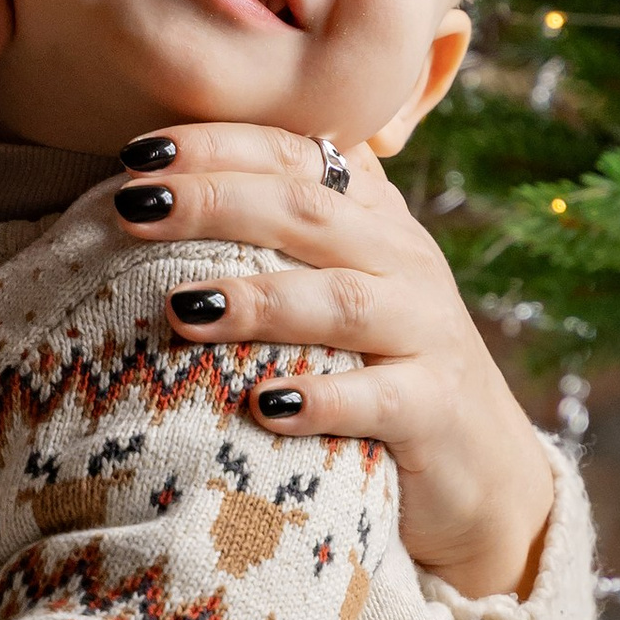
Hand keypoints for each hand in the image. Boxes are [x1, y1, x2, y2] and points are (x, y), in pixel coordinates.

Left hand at [109, 124, 555, 598]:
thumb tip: (149, 206)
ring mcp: (426, 333)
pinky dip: (320, 399)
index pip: (294, 154)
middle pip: (306, 211)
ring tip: (182, 308)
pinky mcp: (435, 409)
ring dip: (257, 300)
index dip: (217, 146)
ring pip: (339, 300)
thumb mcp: (339, 289)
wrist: (484, 473)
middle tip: (135, 206)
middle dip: (216, 202)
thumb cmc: (376, 371)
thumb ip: (276, 241)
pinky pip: (376, 398)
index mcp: (373, 219)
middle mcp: (404, 262)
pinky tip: (263, 407)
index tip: (137, 155)